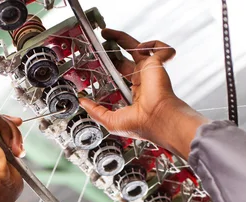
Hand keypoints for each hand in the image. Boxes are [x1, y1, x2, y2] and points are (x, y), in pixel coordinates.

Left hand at [80, 29, 207, 156]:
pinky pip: (162, 48)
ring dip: (123, 38)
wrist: (156, 120)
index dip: (111, 65)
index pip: (121, 72)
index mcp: (134, 91)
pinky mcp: (159, 64)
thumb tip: (83, 103)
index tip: (100, 60)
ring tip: (107, 33)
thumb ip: (96, 111)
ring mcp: (151, 70)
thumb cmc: (140, 124)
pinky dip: (152, 44)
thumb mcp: (110, 120)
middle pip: (127, 56)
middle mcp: (143, 79)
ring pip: (139, 46)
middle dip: (114, 46)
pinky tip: (141, 49)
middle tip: (102, 41)